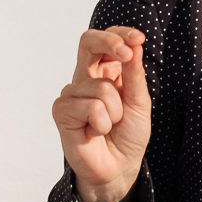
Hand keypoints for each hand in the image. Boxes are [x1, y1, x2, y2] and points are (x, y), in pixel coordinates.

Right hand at [52, 27, 151, 201]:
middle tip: (127, 52)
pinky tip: (95, 132)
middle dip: (109, 42)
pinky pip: (89, 107)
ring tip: (110, 125)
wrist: (119, 167)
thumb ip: (135, 74)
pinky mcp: (62, 111)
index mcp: (106, 71)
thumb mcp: (139, 102)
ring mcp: (72, 94)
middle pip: (88, 43)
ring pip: (100, 87)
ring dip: (115, 111)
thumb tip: (134, 44)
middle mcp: (87, 78)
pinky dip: (101, 122)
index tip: (138, 39)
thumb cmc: (128, 134)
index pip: (106, 40)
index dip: (120, 34)